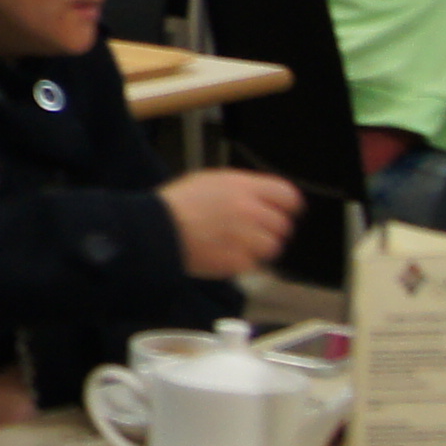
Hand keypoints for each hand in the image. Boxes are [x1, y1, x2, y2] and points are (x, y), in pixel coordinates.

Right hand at [160, 166, 300, 282]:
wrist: (157, 230)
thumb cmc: (178, 204)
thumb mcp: (211, 181)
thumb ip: (242, 188)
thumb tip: (262, 197)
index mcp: (244, 187)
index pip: (287, 196)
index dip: (288, 205)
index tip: (286, 212)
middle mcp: (250, 211)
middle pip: (283, 225)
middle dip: (272, 229)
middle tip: (255, 232)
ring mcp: (246, 238)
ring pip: (272, 247)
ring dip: (260, 248)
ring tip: (238, 245)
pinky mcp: (238, 261)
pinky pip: (253, 264)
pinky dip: (242, 262)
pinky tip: (224, 254)